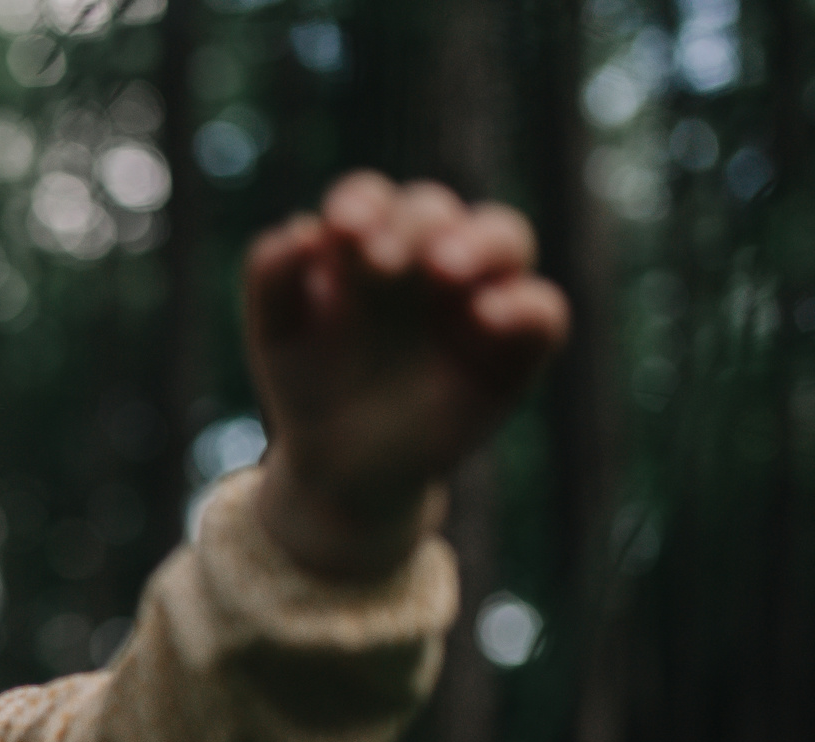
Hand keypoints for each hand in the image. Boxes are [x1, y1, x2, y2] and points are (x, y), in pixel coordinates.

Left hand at [246, 172, 570, 579]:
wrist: (342, 466)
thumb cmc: (307, 383)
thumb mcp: (276, 333)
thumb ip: (272, 277)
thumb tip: (302, 230)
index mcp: (368, 242)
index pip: (370, 200)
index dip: (361, 204)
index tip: (342, 229)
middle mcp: (429, 255)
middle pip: (436, 210)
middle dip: (413, 226)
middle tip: (383, 261)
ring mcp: (479, 295)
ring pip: (505, 237)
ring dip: (479, 243)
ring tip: (445, 270)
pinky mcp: (518, 345)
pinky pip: (543, 310)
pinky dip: (523, 305)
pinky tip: (484, 317)